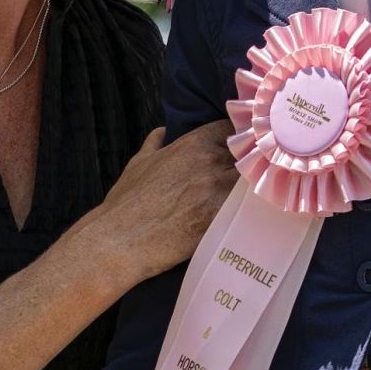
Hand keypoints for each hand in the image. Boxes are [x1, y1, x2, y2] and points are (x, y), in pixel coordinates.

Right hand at [80, 122, 237, 289]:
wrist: (118, 240)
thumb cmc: (125, 204)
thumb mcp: (138, 164)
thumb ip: (155, 144)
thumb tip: (162, 132)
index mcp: (193, 144)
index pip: (231, 129)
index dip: (238, 138)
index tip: (241, 149)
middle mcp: (209, 161)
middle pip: (248, 154)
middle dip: (249, 164)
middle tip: (251, 177)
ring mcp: (216, 188)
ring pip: (251, 181)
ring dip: (251, 189)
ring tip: (252, 199)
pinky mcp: (220, 217)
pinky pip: (246, 209)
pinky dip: (249, 212)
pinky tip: (247, 219)